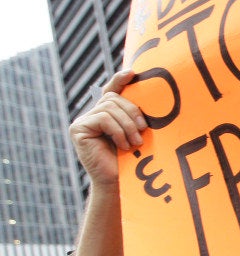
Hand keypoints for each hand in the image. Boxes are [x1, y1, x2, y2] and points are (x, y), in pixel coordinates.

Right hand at [69, 70, 146, 188]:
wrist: (118, 183)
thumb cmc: (131, 160)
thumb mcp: (136, 132)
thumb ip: (134, 115)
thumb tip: (145, 93)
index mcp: (105, 113)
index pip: (111, 90)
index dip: (119, 79)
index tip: (132, 73)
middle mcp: (91, 114)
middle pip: (113, 99)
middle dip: (132, 113)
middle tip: (143, 131)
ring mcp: (82, 121)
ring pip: (110, 108)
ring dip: (127, 125)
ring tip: (135, 142)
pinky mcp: (78, 129)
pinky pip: (103, 118)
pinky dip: (117, 130)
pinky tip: (123, 145)